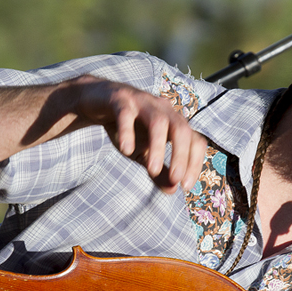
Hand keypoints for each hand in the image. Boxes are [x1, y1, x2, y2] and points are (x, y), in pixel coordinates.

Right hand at [73, 76, 207, 193]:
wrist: (96, 101)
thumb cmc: (126, 128)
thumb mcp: (143, 153)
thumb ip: (159, 171)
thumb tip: (173, 190)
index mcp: (174, 121)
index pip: (195, 140)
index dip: (195, 163)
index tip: (185, 187)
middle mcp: (163, 109)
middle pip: (181, 130)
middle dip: (181, 156)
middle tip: (175, 180)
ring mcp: (142, 102)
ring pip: (158, 122)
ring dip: (158, 147)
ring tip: (152, 171)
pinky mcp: (120, 99)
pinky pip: (126, 114)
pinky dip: (127, 132)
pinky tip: (125, 150)